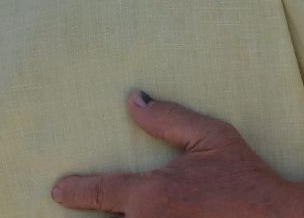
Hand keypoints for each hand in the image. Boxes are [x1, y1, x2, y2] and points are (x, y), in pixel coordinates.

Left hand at [52, 92, 294, 217]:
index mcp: (149, 196)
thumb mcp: (210, 137)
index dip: (75, 191)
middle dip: (99, 217)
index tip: (58, 191)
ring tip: (129, 214)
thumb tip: (132, 98)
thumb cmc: (246, 179)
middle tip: (89, 210)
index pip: (98, 192)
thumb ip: (167, 118)